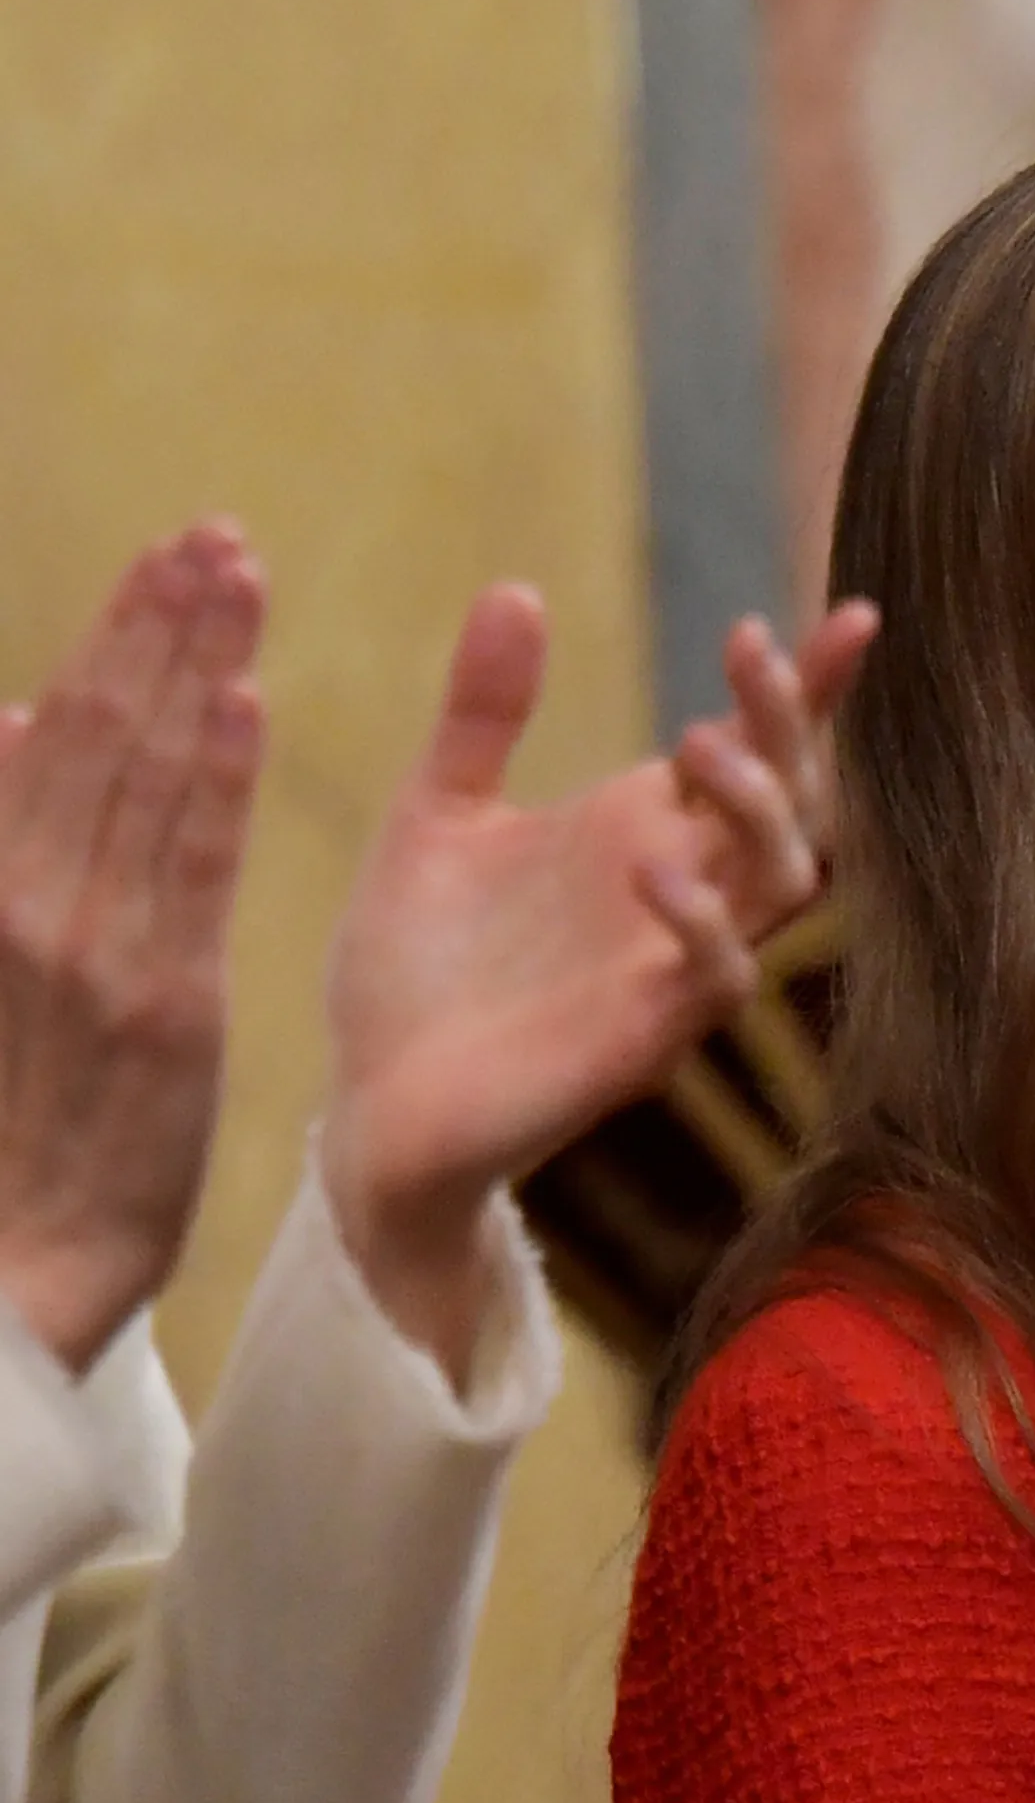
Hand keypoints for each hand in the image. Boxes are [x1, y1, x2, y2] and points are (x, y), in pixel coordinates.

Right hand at [0, 524, 267, 1371]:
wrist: (3, 1268)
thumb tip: (7, 716)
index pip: (58, 728)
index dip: (119, 634)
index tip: (169, 556)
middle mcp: (26, 897)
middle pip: (104, 731)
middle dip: (160, 624)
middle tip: (217, 533)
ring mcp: (90, 948)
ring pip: (148, 779)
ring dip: (192, 666)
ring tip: (234, 575)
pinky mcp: (162, 1009)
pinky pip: (190, 875)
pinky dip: (213, 783)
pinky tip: (242, 703)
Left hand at [319, 590, 871, 1376]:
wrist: (371, 1107)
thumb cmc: (414, 969)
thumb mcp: (437, 813)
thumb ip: (483, 713)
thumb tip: (516, 588)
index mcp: (648, 831)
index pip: (759, 749)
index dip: (812, 689)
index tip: (853, 616)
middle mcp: (685, 894)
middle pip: (794, 801)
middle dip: (790, 723)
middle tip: (752, 647)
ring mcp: (674, 967)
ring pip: (782, 882)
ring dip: (760, 809)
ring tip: (696, 746)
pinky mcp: (646, 1037)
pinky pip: (716, 981)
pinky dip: (705, 924)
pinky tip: (659, 870)